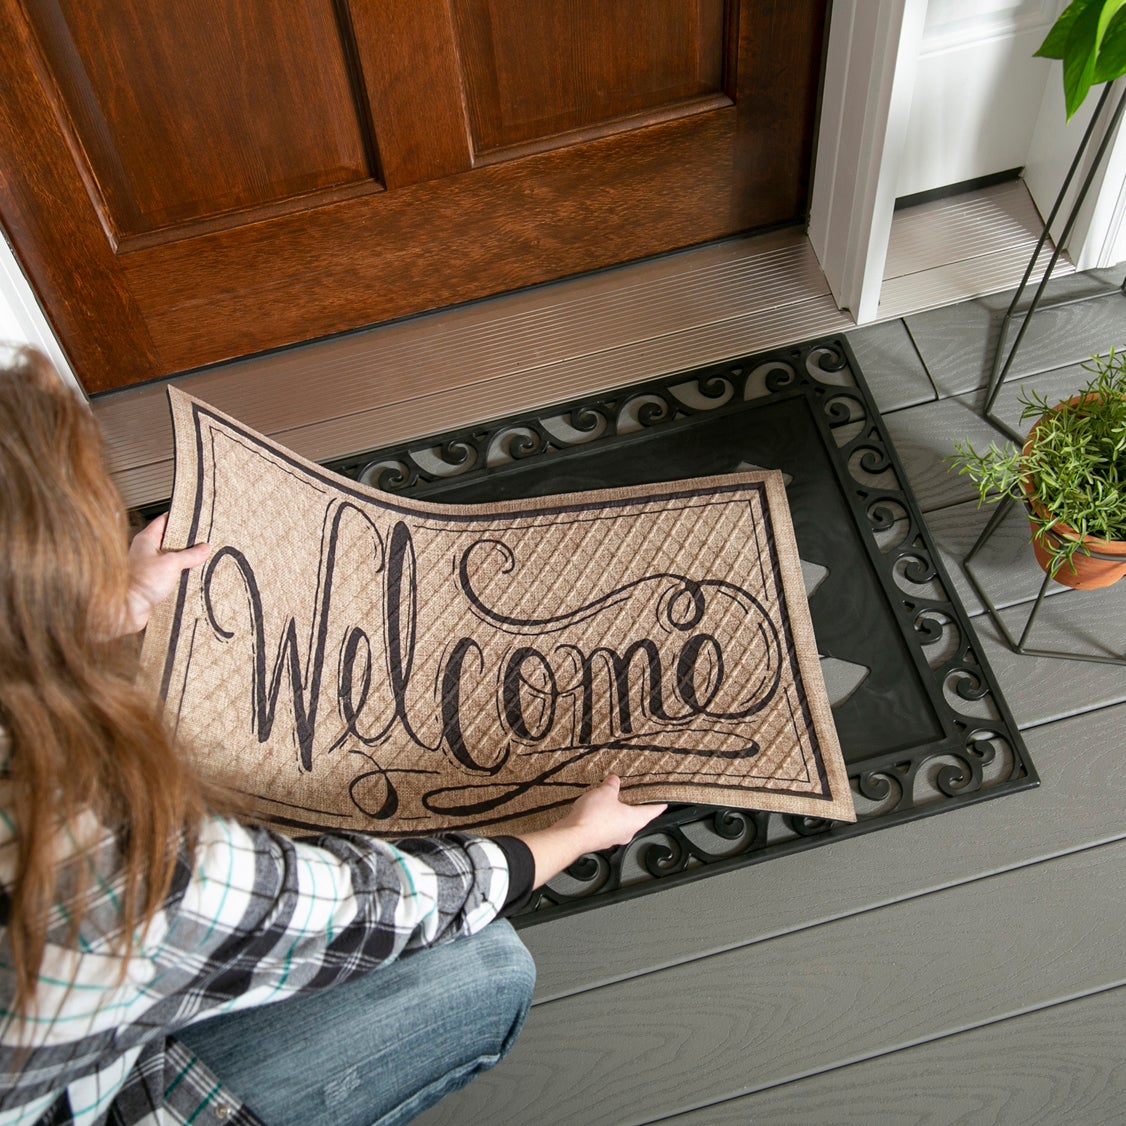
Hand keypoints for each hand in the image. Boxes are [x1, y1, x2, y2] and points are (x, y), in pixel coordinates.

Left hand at [120, 513, 209, 634]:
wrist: (127, 609)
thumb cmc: (140, 583)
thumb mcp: (172, 563)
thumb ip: (190, 555)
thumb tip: (203, 548)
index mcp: (146, 540)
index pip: (164, 521)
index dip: (179, 517)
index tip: (193, 516)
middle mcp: (145, 552)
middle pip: (169, 541)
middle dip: (186, 542)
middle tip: (202, 541)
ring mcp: (148, 567)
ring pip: (170, 559)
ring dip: (183, 561)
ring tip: (200, 560)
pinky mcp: (151, 582)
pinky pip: (169, 575)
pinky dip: (179, 575)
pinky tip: (190, 578)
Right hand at [515, 775, 665, 887]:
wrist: (572, 836)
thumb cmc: (593, 819)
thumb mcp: (606, 792)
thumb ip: (612, 785)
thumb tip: (613, 780)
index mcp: (636, 820)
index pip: (654, 811)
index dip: (659, 804)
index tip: (664, 801)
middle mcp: (627, 831)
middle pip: (637, 817)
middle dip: (634, 805)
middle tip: (633, 794)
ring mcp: (613, 837)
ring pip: (620, 823)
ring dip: (617, 812)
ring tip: (610, 799)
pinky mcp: (599, 839)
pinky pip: (606, 827)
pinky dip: (604, 818)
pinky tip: (595, 809)